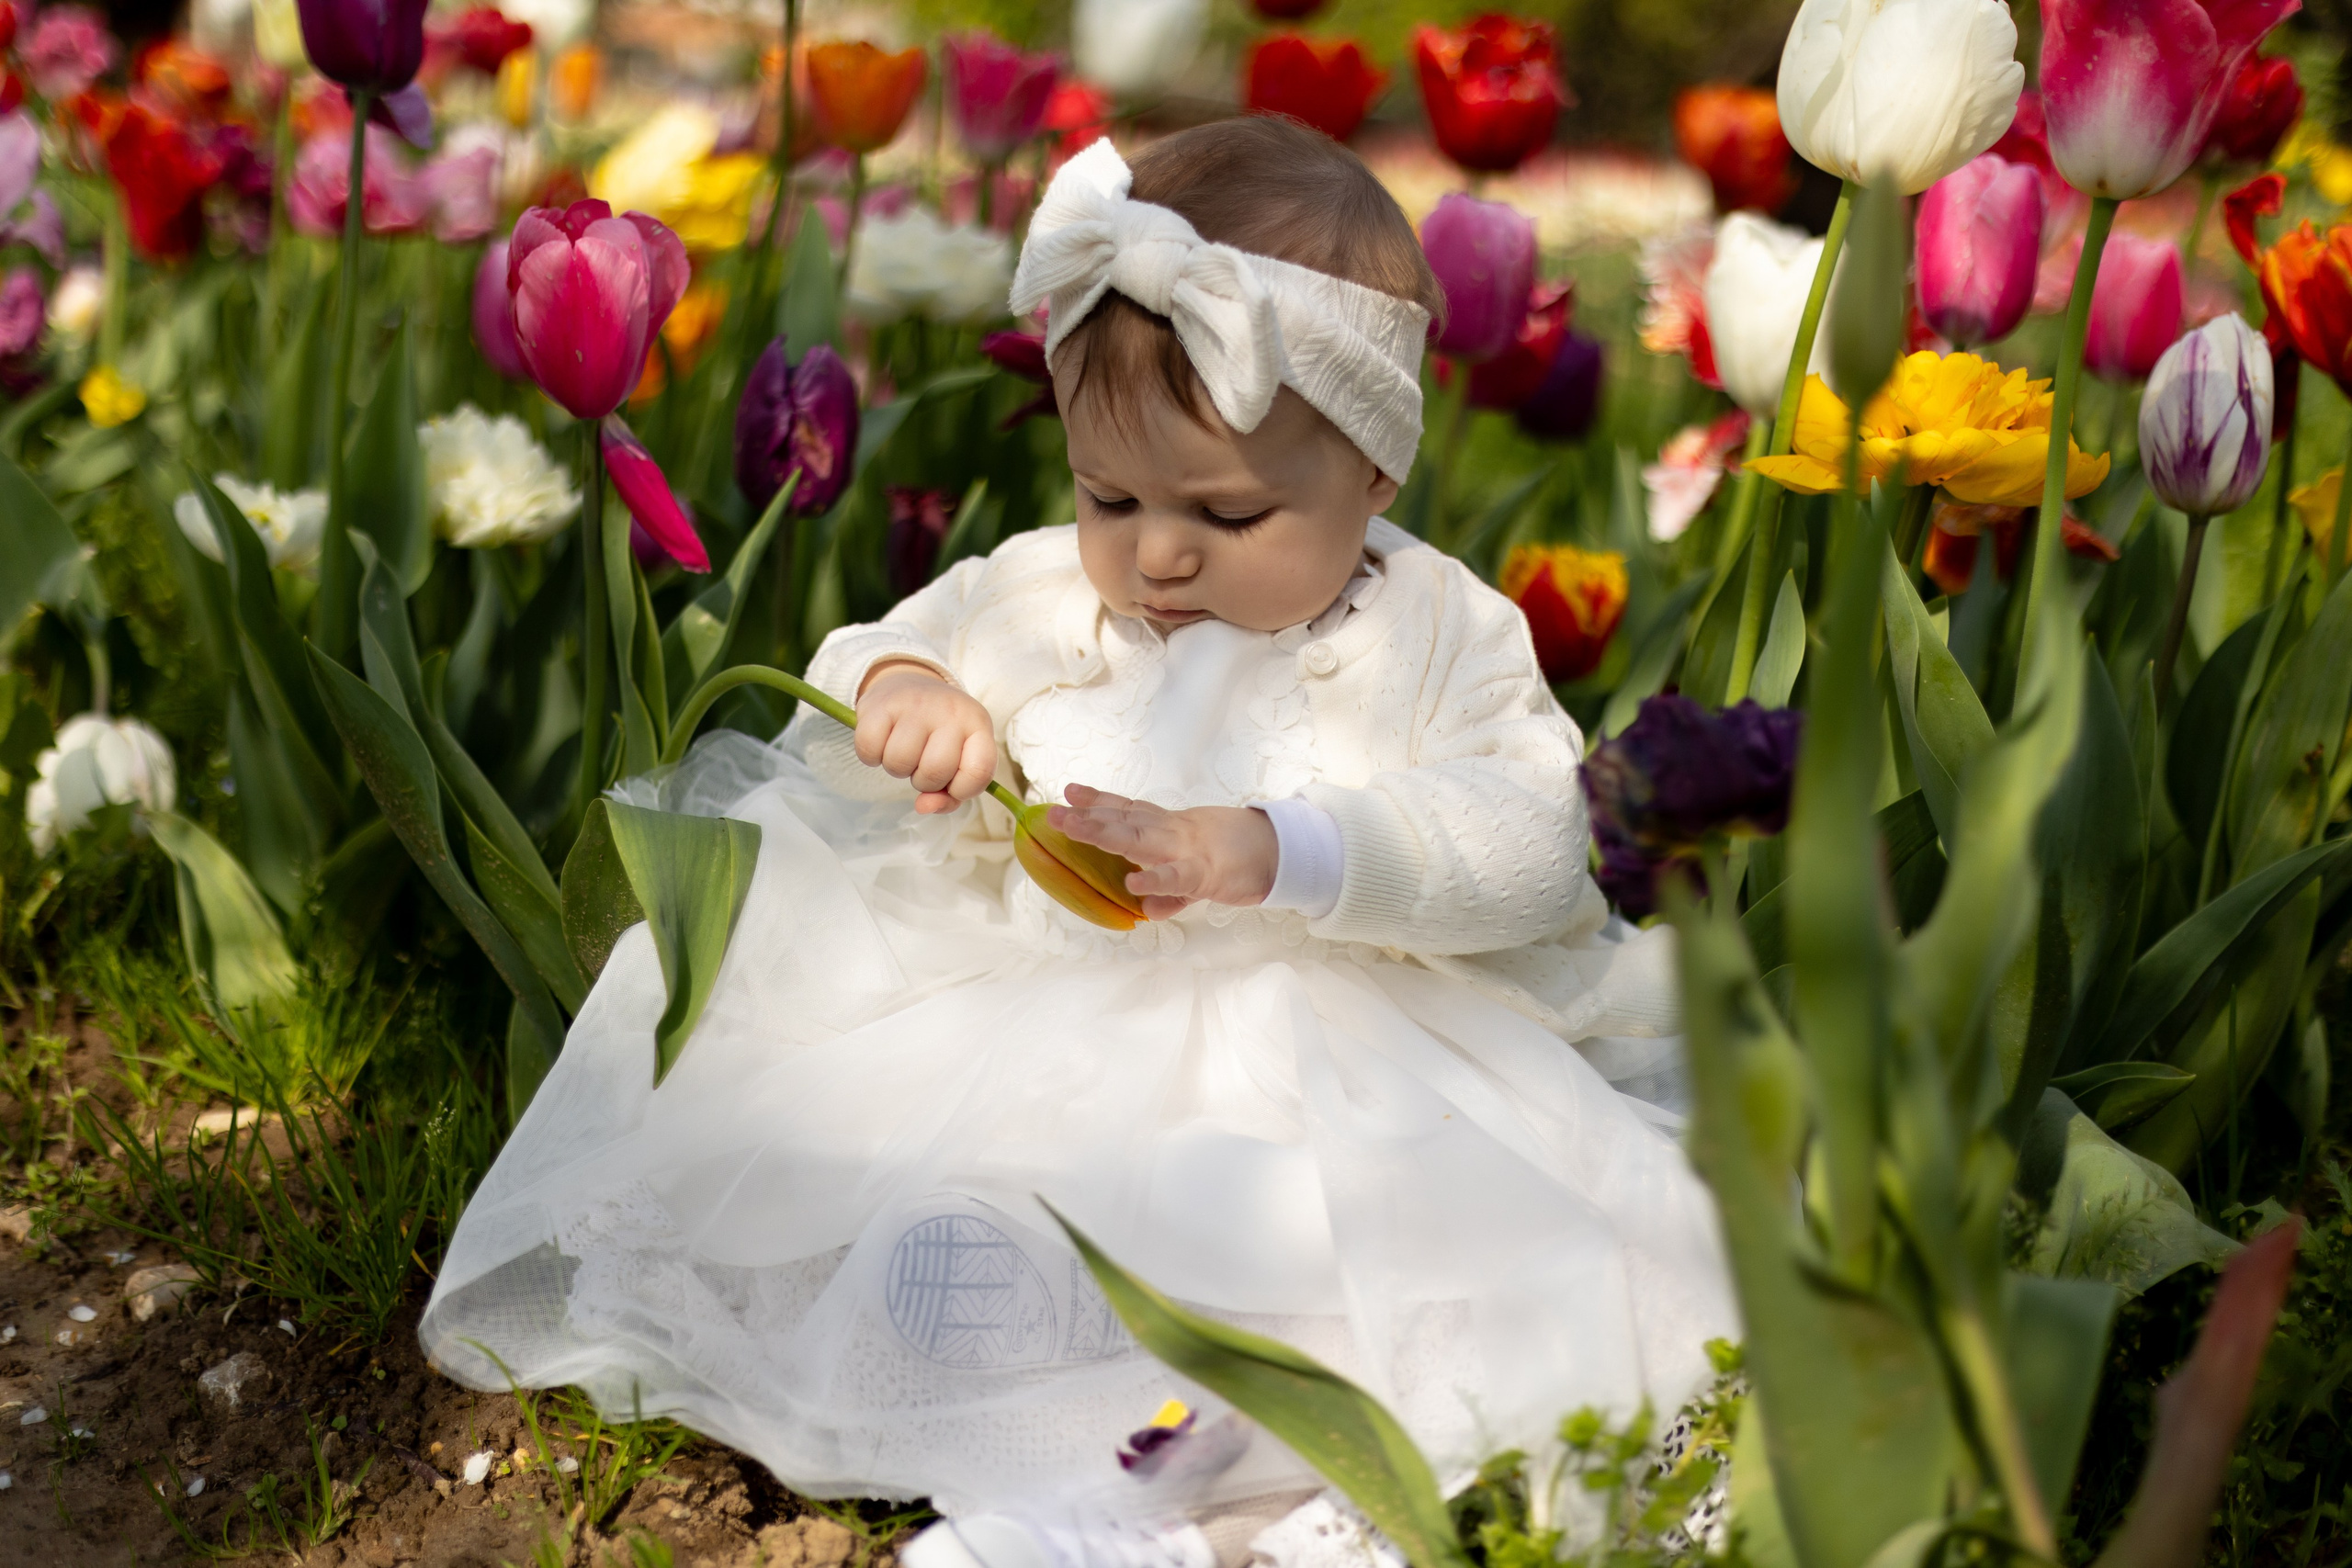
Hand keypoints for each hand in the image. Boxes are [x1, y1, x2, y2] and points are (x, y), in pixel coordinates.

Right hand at [854, 662, 996, 813]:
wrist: (908, 683)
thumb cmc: (937, 733)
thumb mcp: (957, 758)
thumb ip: (950, 795)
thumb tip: (925, 807)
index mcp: (978, 724)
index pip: (979, 772)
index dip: (962, 791)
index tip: (951, 784)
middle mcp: (950, 711)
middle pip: (934, 772)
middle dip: (924, 780)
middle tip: (921, 761)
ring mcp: (915, 705)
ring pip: (899, 764)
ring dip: (896, 768)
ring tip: (903, 749)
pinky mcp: (881, 704)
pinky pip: (869, 751)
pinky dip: (871, 756)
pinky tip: (882, 741)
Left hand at [1047, 783, 1278, 919]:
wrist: (1282, 853)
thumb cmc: (1238, 858)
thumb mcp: (1196, 874)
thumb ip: (1169, 891)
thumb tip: (1145, 906)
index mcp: (1171, 827)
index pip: (1130, 809)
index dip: (1099, 800)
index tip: (1069, 791)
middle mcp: (1173, 831)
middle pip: (1125, 821)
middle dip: (1088, 816)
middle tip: (1054, 813)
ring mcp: (1188, 849)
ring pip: (1140, 840)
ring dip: (1106, 834)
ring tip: (1074, 828)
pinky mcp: (1206, 873)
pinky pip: (1177, 877)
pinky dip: (1155, 880)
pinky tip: (1133, 883)